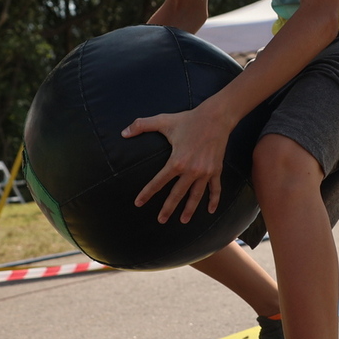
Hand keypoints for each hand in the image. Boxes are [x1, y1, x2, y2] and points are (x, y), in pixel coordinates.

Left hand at [122, 104, 233, 223]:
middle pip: (177, 194)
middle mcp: (191, 170)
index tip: (138, 203)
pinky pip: (215, 189)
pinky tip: (210, 211)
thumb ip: (141, 125)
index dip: (147, 193)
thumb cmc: (188, 119)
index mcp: (177, 161)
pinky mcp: (216, 170)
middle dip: (168, 209)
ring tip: (183, 221)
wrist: (216, 117)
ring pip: (196, 195)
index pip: (158, 182)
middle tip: (161, 220)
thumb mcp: (163, 120)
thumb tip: (123, 132)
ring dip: (189, 210)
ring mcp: (205, 172)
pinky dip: (213, 200)